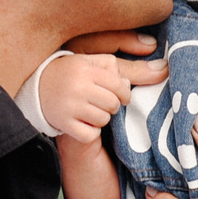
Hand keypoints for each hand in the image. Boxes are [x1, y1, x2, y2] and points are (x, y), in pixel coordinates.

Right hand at [40, 52, 168, 141]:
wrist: (33, 93)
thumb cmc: (71, 76)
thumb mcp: (93, 65)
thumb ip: (125, 66)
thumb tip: (164, 69)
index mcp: (84, 66)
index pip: (119, 82)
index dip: (124, 90)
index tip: (119, 92)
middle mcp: (76, 85)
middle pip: (114, 101)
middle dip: (113, 104)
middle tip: (100, 102)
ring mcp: (69, 106)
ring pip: (104, 118)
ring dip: (101, 118)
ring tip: (88, 111)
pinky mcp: (64, 126)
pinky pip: (90, 133)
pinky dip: (89, 133)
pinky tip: (81, 124)